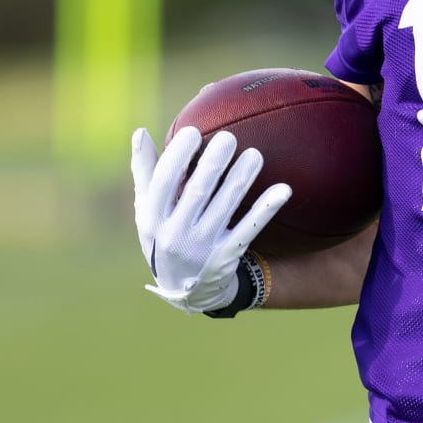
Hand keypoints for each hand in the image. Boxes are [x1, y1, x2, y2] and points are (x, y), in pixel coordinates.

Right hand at [132, 126, 291, 312]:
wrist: (186, 291)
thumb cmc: (164, 236)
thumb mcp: (146, 211)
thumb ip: (145, 172)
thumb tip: (140, 132)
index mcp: (153, 219)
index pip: (163, 183)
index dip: (177, 156)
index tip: (193, 132)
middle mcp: (176, 234)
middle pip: (197, 192)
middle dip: (214, 163)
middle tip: (229, 137)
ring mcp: (203, 247)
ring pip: (226, 206)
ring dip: (241, 178)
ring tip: (255, 155)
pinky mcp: (228, 255)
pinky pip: (250, 228)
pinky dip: (266, 208)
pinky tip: (283, 190)